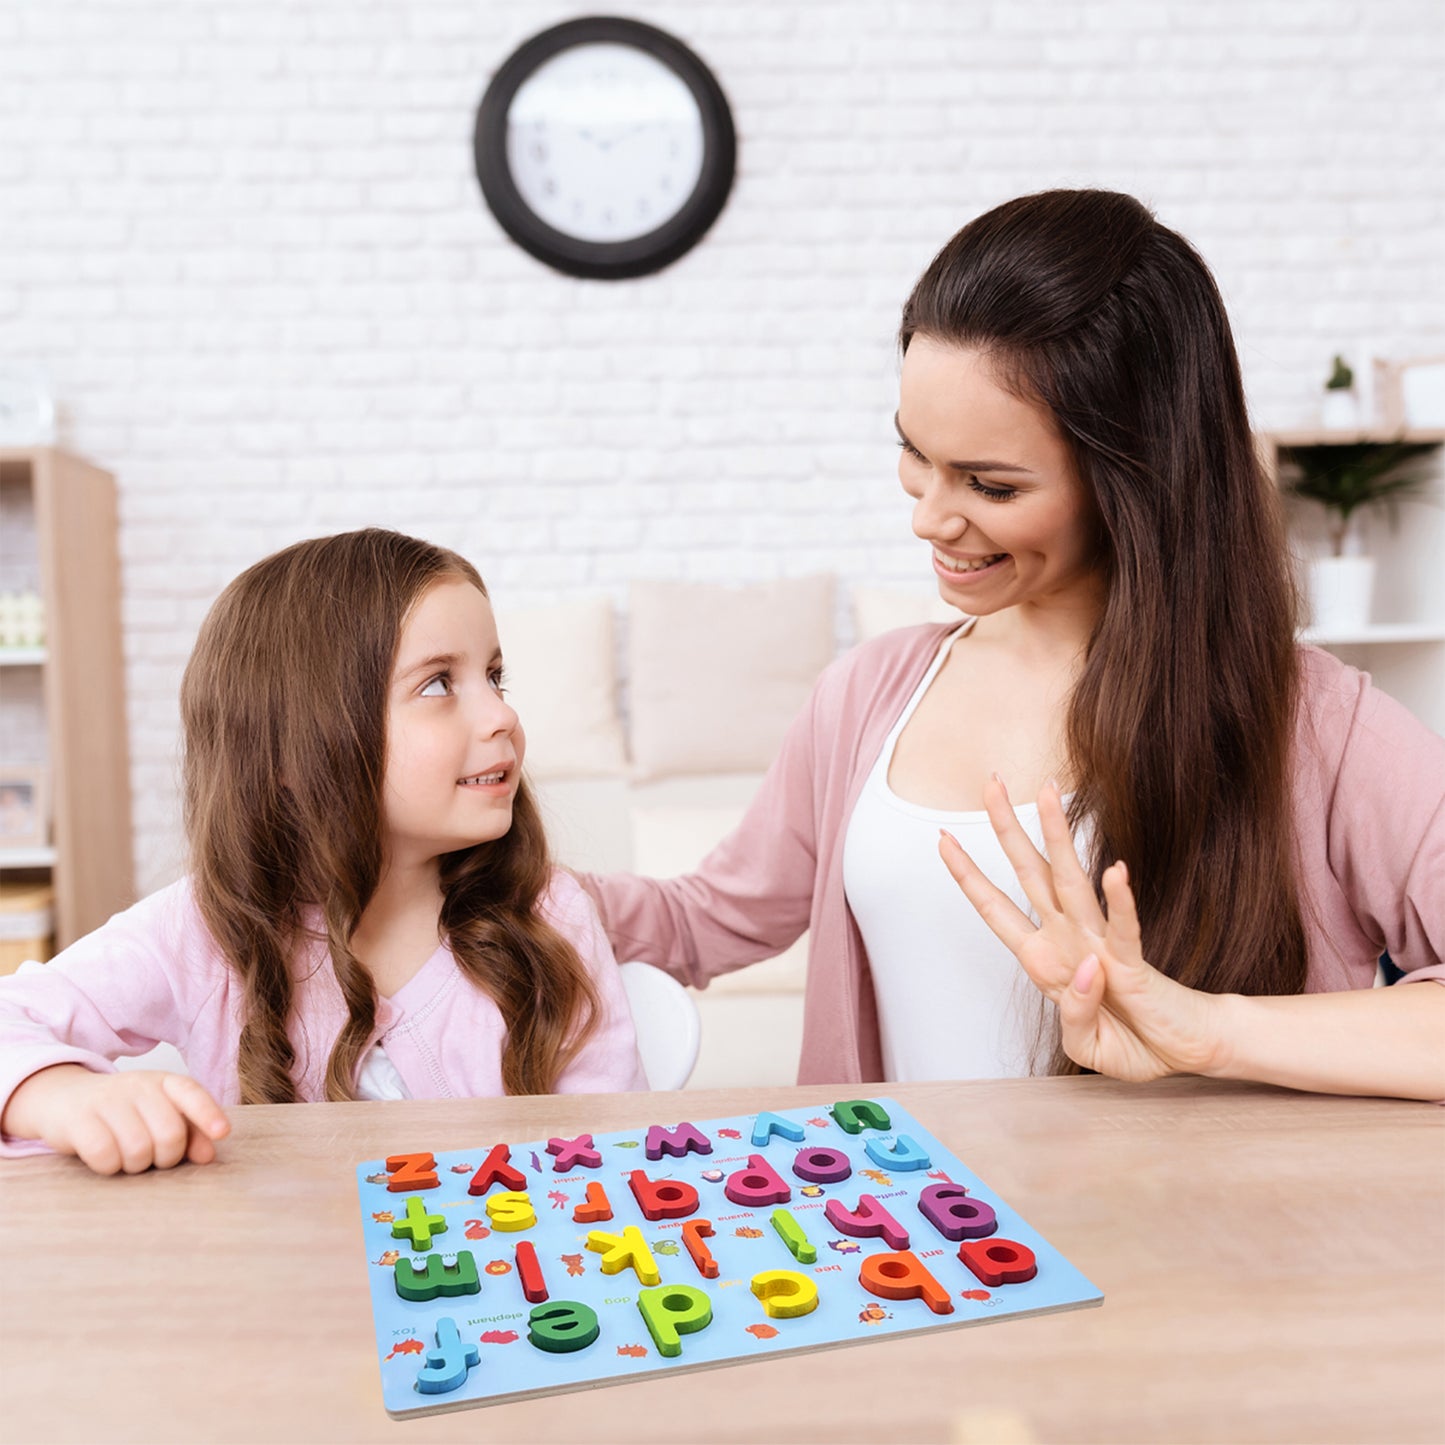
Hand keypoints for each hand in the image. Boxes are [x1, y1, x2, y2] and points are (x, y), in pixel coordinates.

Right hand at [2, 1064, 229, 1174]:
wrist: (64, 1099)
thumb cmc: (124, 1112)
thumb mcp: (159, 1113)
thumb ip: (190, 1132)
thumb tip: (209, 1154)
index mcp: (164, 1082)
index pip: (192, 1093)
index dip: (208, 1114)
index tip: (222, 1133)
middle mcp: (138, 1086)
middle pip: (169, 1133)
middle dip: (167, 1157)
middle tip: (154, 1158)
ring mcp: (107, 1101)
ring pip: (139, 1149)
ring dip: (136, 1165)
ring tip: (128, 1157)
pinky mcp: (79, 1121)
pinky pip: (105, 1156)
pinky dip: (109, 1166)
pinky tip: (106, 1159)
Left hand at [937, 777, 1224, 1080]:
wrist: (1182, 1054)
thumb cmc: (1133, 1043)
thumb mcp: (1083, 1043)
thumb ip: (1072, 1013)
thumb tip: (1085, 972)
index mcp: (1045, 960)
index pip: (997, 909)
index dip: (968, 876)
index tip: (941, 838)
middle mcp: (1068, 941)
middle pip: (1031, 873)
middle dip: (1007, 828)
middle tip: (991, 782)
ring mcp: (1100, 947)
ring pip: (1073, 882)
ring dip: (1059, 838)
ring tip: (1048, 794)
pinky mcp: (1134, 963)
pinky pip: (1125, 929)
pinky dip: (1120, 902)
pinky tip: (1114, 871)